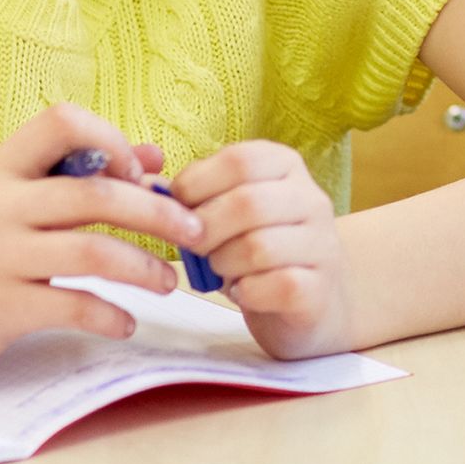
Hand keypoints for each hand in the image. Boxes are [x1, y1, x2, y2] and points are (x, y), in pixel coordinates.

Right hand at [0, 104, 211, 390]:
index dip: (112, 140)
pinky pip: (71, 307)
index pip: (62, 121)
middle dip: (158, 211)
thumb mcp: (6, 207)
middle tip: (194, 231)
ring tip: (168, 281)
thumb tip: (153, 156)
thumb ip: (73, 179)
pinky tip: (126, 322)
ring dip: (145, 267)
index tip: (139, 175)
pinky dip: (111, 315)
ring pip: (92, 252)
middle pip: (95, 193)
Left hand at [170, 139, 352, 358]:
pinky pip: (277, 285)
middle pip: (248, 203)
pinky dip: (248, 293)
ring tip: (221, 270)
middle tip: (194, 247)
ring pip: (260, 247)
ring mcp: (322, 244)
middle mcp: (311, 200)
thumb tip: (142, 181)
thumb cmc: (258, 251)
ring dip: (224, 264)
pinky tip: (244, 293)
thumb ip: (191, 195)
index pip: (240, 160)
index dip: (198, 184)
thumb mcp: (228, 213)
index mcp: (285, 168)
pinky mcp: (320, 288)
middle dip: (206, 230)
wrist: (313, 303)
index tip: (180, 210)